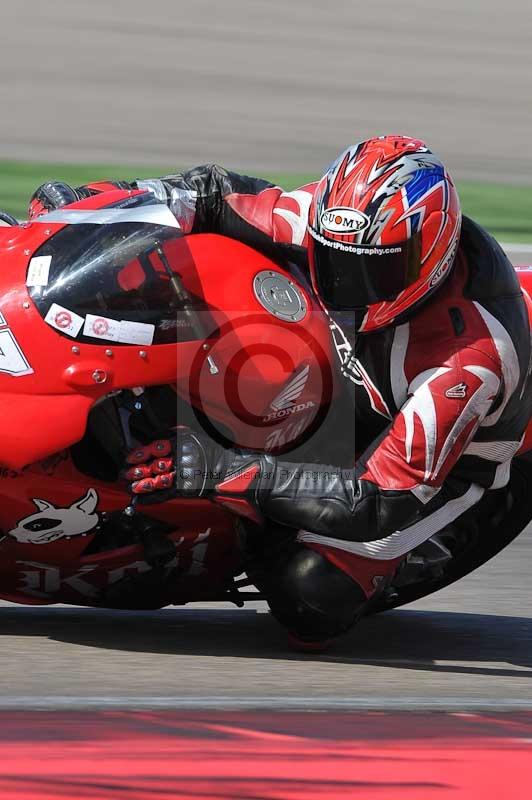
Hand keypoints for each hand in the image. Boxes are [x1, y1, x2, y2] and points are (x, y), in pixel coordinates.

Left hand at [123, 428, 269, 508]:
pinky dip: (152, 497)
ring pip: (159, 477)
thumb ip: (181, 437)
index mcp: (187, 440)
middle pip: (156, 461)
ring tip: (131, 486)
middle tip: (125, 472)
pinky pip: (167, 492)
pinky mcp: (190, 487)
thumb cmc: (222, 457)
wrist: (241, 473)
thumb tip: (159, 438)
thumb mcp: (200, 439)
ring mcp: (187, 471)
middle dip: (139, 468)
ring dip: (142, 483)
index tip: (129, 455)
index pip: (159, 444)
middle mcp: (186, 454)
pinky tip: (140, 500)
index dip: (142, 451)